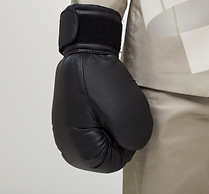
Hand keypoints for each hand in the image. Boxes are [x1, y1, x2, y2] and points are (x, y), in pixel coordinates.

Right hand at [51, 4, 152, 172]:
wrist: (87, 52)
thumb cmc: (104, 81)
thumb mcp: (131, 115)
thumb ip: (135, 140)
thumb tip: (132, 143)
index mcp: (78, 150)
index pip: (114, 163)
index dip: (128, 142)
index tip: (127, 118)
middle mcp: (67, 144)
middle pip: (106, 153)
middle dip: (119, 134)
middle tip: (121, 109)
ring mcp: (66, 130)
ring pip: (102, 138)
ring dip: (114, 123)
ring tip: (114, 103)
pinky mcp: (70, 117)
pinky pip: (94, 126)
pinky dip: (105, 115)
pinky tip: (107, 100)